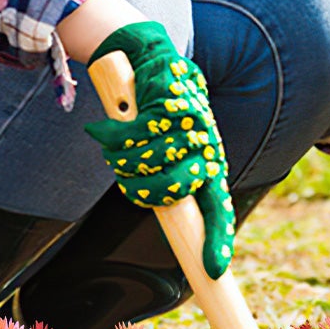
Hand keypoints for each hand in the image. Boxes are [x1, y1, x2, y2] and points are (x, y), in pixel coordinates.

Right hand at [81, 21, 236, 278]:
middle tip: (127, 176)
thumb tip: (161, 216)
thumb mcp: (167, 146)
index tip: (213, 272)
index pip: (219, 209)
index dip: (217, 240)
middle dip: (142, 190)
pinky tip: (111, 125)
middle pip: (171, 192)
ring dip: (122, 160)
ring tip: (120, 142)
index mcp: (209, 162)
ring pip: (147, 167)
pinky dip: (113, 138)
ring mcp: (191, 126)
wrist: (147, 56)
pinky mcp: (168, 105)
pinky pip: (131, 140)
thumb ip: (166, 177)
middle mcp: (206, 147)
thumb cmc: (157, 109)